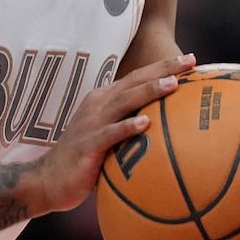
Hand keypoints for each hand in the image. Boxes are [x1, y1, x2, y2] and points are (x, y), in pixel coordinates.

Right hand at [26, 53, 195, 214]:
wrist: (48, 180)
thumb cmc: (86, 160)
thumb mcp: (109, 137)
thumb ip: (132, 129)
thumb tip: (168, 130)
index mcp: (104, 100)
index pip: (138, 78)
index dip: (163, 67)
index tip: (191, 60)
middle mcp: (98, 105)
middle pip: (134, 81)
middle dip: (163, 69)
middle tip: (190, 61)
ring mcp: (91, 123)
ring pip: (124, 102)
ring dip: (148, 91)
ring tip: (173, 84)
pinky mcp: (87, 145)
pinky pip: (109, 134)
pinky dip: (127, 127)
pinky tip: (145, 124)